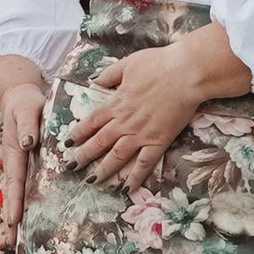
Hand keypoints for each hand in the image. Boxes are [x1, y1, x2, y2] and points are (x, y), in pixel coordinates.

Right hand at [0, 61, 51, 230]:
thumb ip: (29, 126)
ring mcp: (21, 166)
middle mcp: (17, 163)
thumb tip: (30, 144)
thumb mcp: (28, 109)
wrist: (21, 97)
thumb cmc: (26, 103)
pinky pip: (27, 187)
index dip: (15, 202)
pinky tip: (30, 220)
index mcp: (15, 152)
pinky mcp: (29, 165)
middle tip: (9, 242)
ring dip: (17, 216)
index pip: (15, 181)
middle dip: (11, 218)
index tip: (13, 221)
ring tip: (14, 240)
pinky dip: (25, 204)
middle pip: (13, 195)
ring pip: (18, 194)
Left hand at [68, 36, 213, 190]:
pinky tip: (127, 189)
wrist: (186, 73)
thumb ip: (109, 74)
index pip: (90, 122)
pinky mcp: (159, 141)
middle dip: (83, 156)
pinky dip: (135, 177)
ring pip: (116, 157)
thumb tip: (94, 81)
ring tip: (91, 181)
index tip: (67, 144)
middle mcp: (124, 122)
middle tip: (71, 168)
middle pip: (98, 143)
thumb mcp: (127, 64)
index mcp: (115, 103)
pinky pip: (144, 163)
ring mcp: (141, 134)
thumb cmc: (158, 64)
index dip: (78, 134)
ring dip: (103, 170)